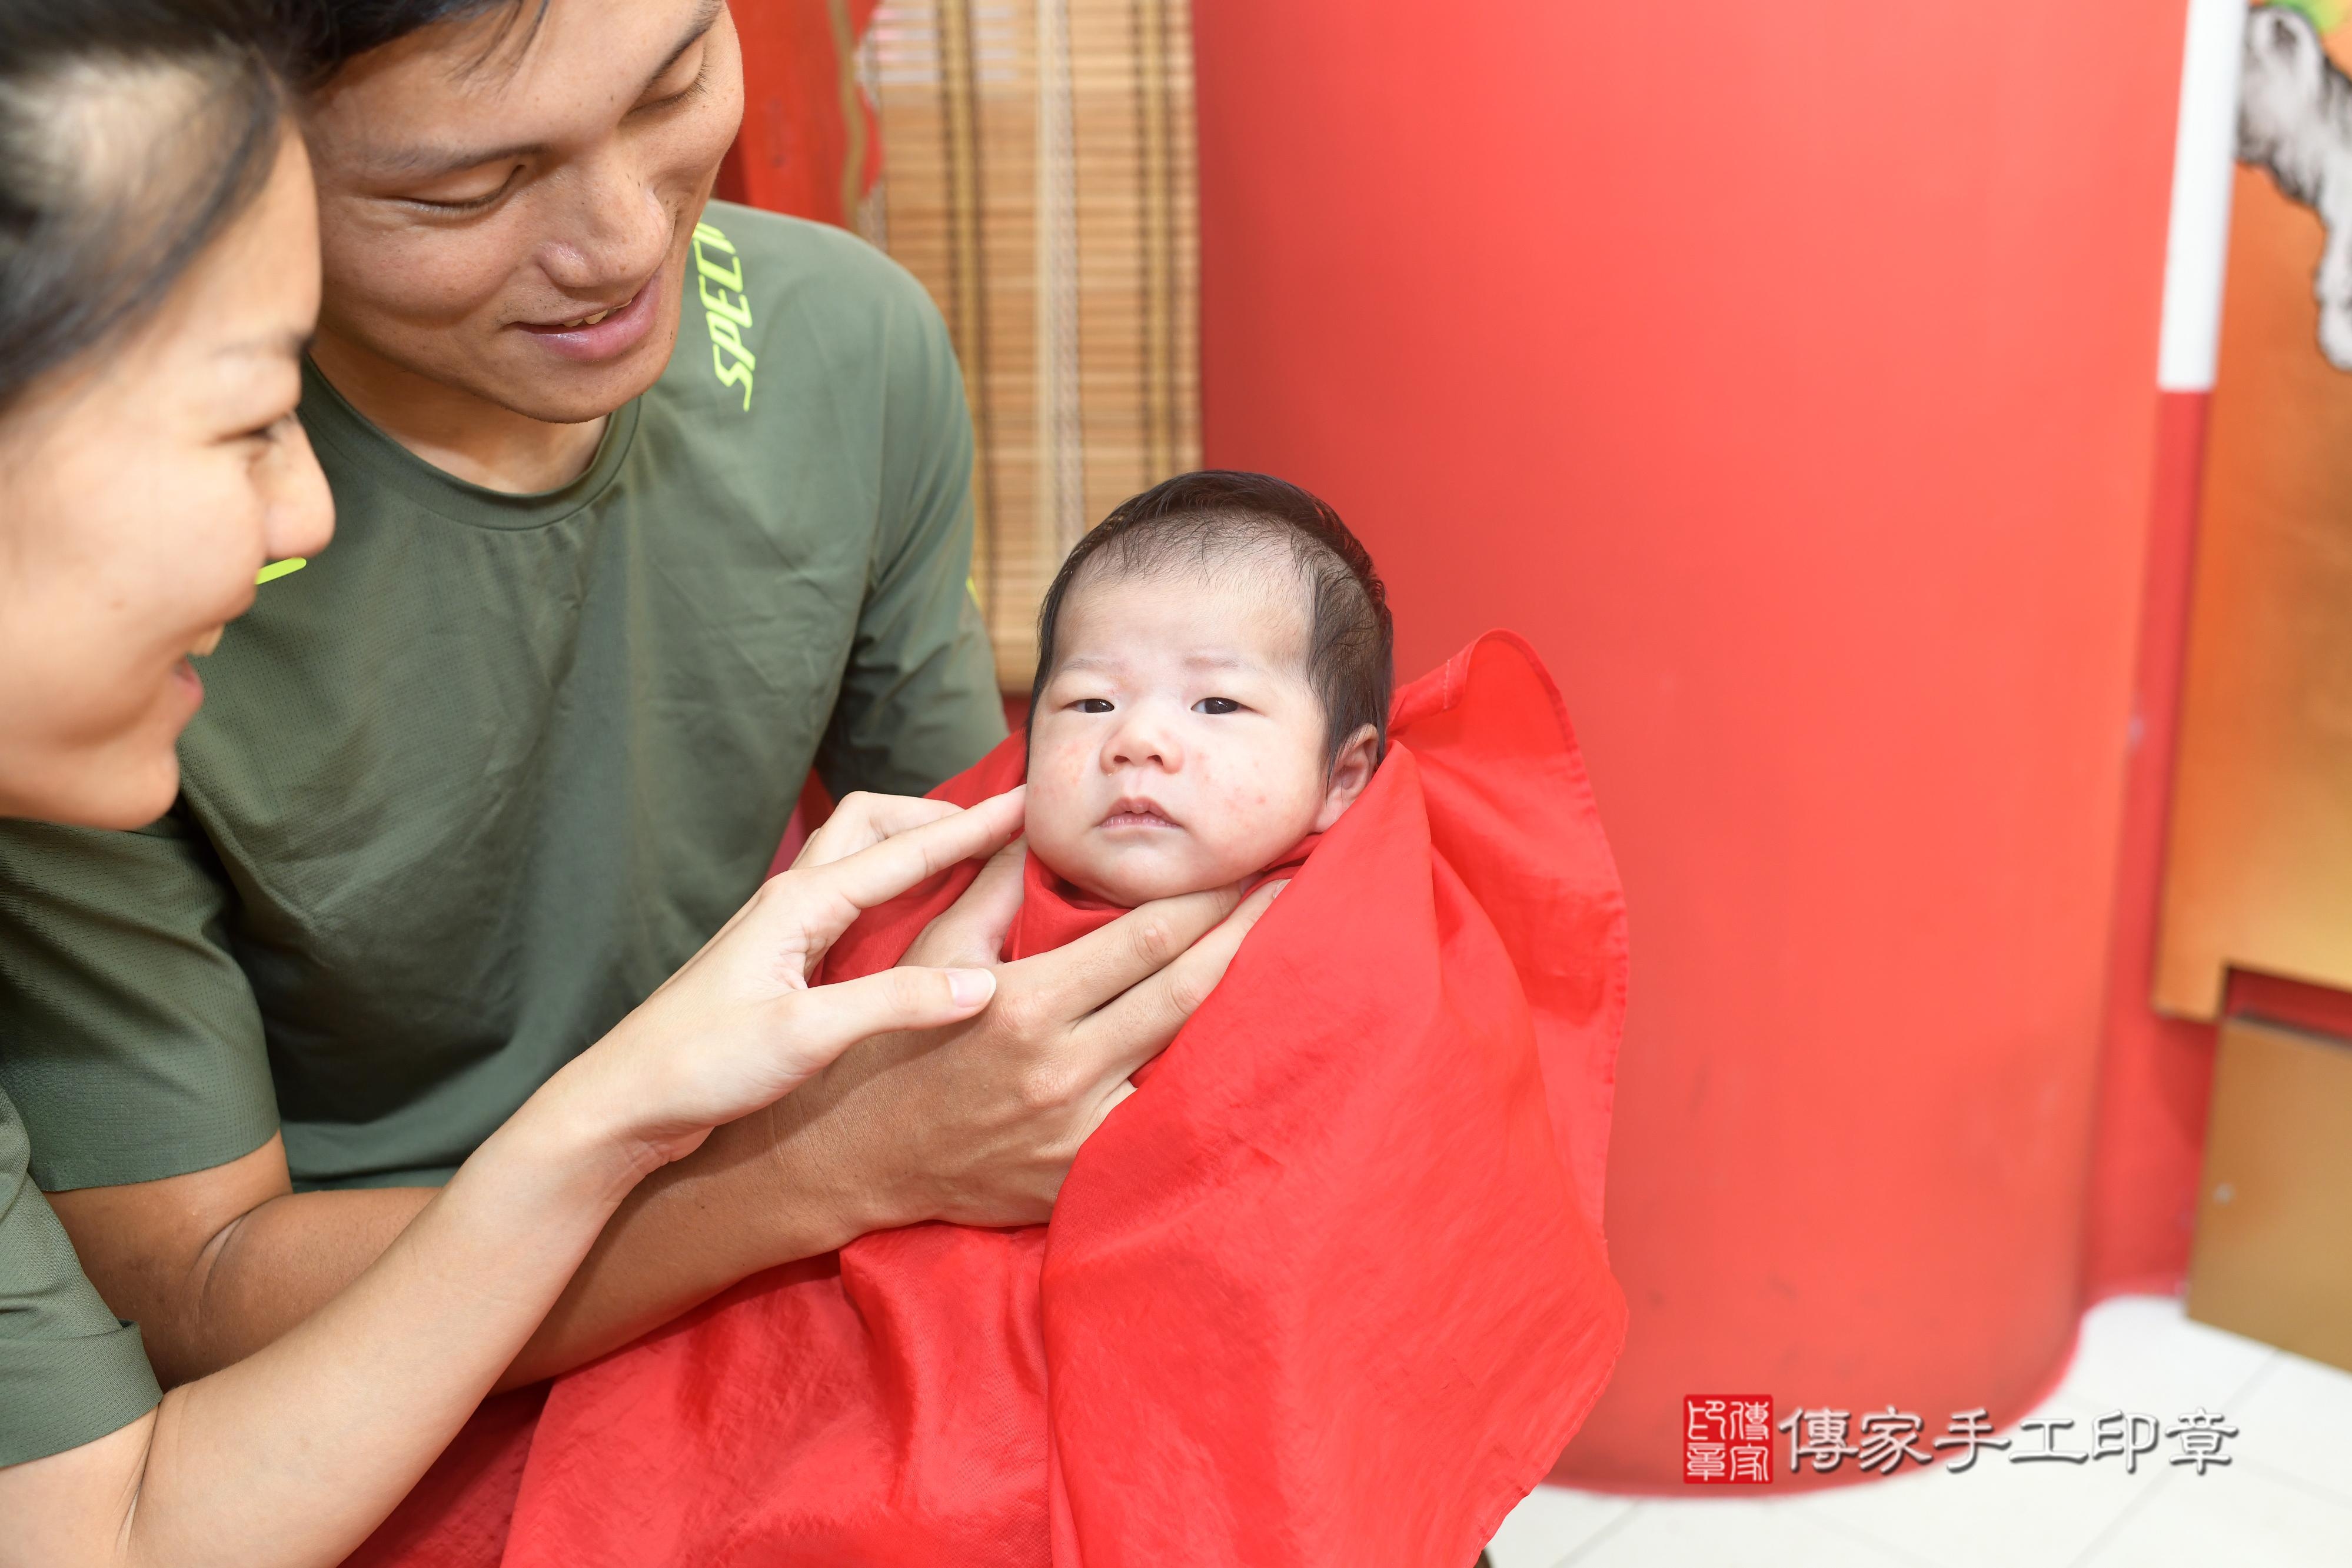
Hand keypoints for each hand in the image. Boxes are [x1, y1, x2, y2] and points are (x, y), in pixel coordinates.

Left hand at [547, 790, 1027, 1174]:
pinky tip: (918, 920)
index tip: (1032, 803)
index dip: (976, 827)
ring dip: (914, 846)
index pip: (907, 850)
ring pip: (857, 858)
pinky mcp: (781, 963)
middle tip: (1002, 829)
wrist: (621, 1105)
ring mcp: (782, 930)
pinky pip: (850, 901)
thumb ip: (896, 1002)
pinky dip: (894, 890)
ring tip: (972, 860)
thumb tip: (983, 984)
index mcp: (801, 904)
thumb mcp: (805, 1037)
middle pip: (874, 824)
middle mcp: (791, 901)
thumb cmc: (698, 1067)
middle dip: (939, 816)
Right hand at [764, 843, 1285, 1232]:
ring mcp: (1076, 1134)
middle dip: (1250, 939)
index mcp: (1024, 1003)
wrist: (841, 1161)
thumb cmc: (884, 1045)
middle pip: (1188, 993)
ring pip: (1190, 1065)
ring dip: (1243, 1017)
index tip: (1253, 867)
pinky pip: (1161, 1129)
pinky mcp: (1078, 1181)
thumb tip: (1037, 817)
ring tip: (1295, 974)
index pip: (1146, 938)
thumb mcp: (929, 951)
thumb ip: (993, 886)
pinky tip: (1245, 1060)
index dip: (1210, 899)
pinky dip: (1203, 1090)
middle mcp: (1060, 1070)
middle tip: (1299, 899)